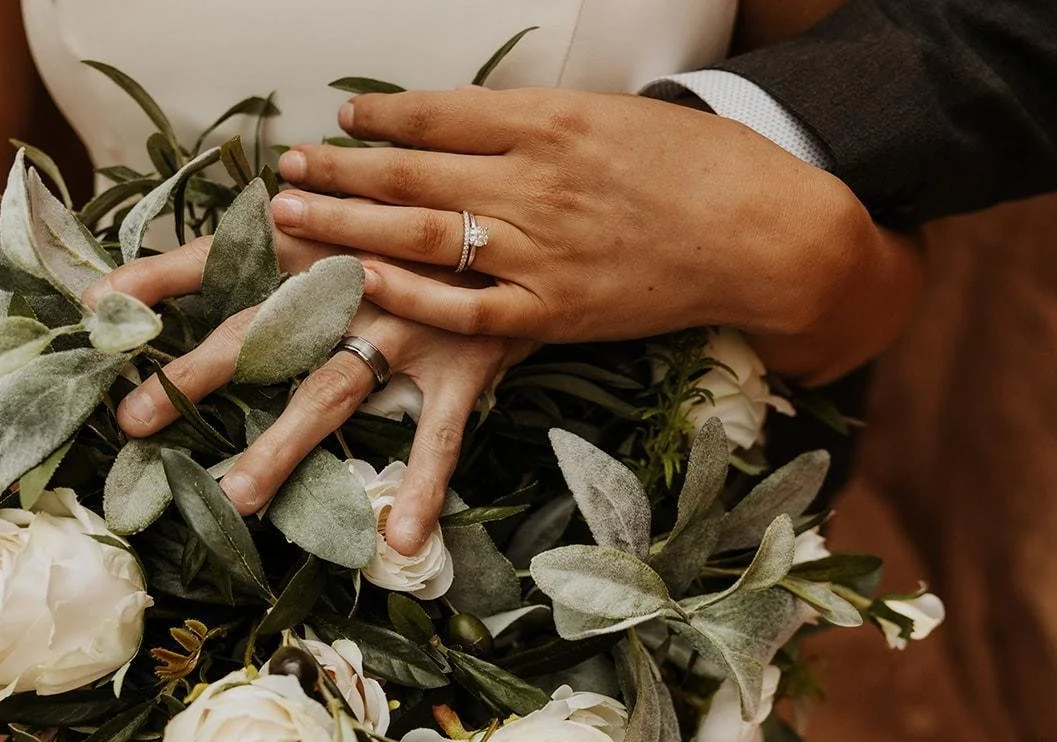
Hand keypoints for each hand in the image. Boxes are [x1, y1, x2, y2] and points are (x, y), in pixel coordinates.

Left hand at [85, 235, 537, 554]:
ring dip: (283, 445)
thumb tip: (216, 241)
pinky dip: (423, 487)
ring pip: (331, 390)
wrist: (525, 215)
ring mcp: (406, 323)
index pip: (221, 255)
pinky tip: (402, 541)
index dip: (156, 277)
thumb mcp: (345, 212)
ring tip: (237, 498)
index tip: (93, 304)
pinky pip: (439, 435)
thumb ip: (282, 233)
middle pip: (261, 331)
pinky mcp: (462, 362)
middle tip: (131, 419)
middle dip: (194, 375)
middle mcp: (348, 279)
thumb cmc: (419, 220)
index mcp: (313, 237)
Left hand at [269, 87, 925, 384]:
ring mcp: (541, 250)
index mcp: (551, 121)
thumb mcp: (616, 117)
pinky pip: (465, 308)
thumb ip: (539, 124)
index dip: (379, 120)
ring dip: (346, 226)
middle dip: (337, 174)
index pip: (438, 115)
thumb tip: (469, 126)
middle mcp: (535, 181)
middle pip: (410, 175)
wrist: (769, 234)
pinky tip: (363, 283)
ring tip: (293, 218)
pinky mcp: (555, 312)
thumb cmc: (700, 167)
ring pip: (420, 238)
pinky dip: (410, 296)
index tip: (340, 123)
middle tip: (286, 173)